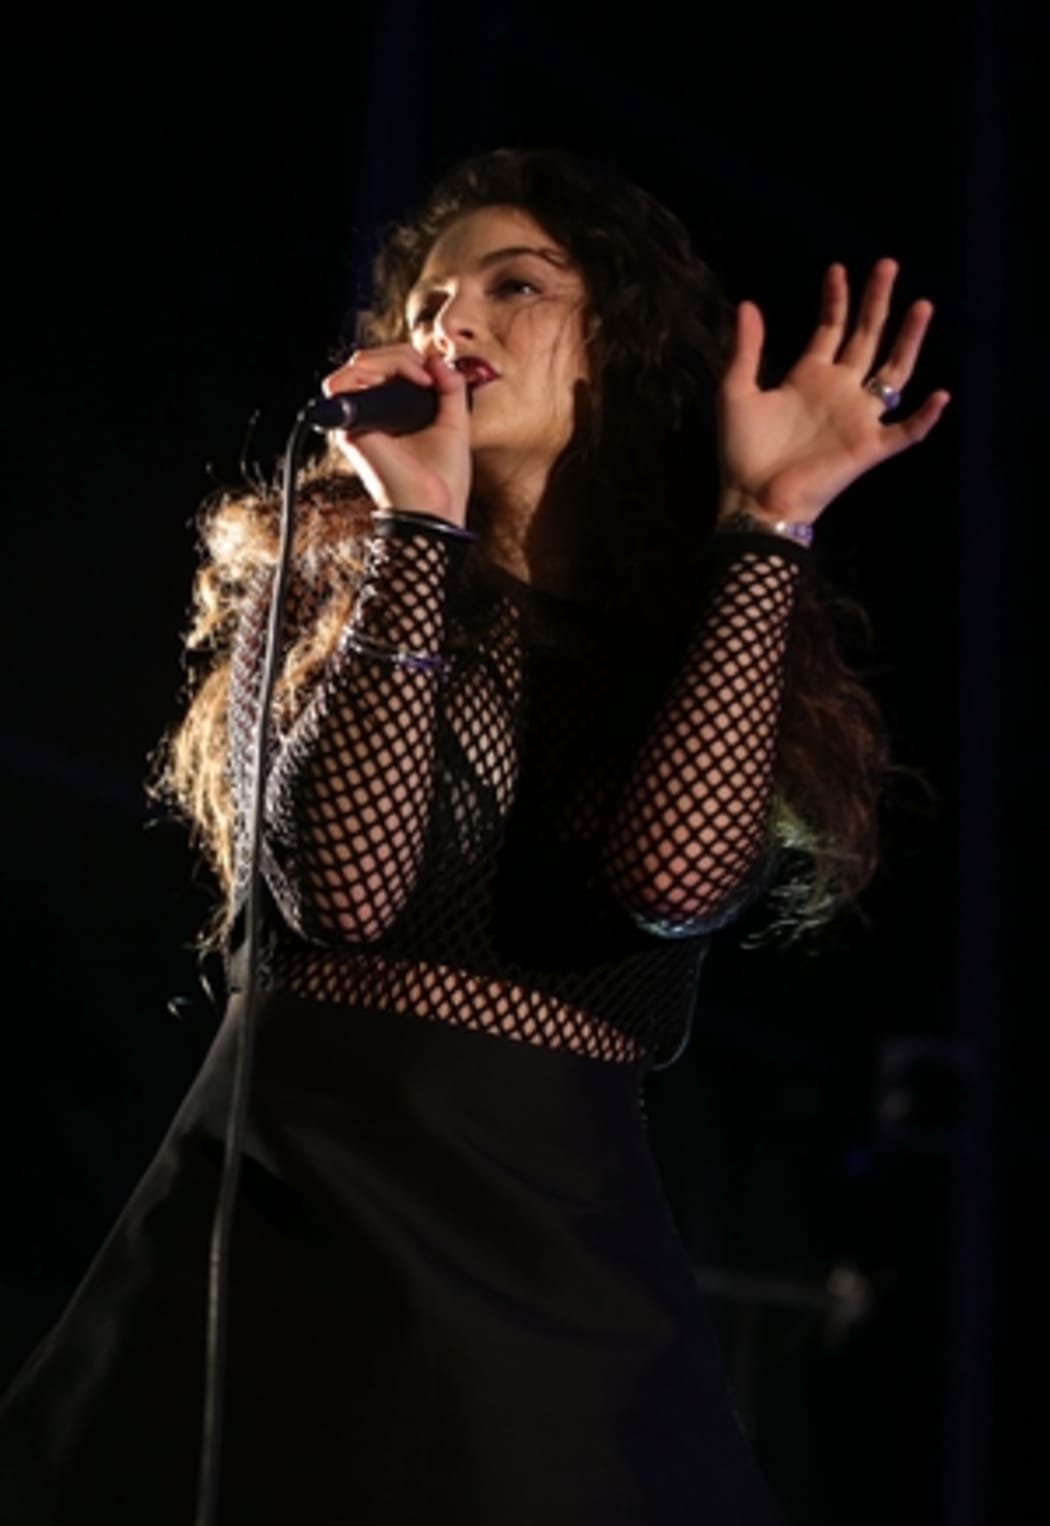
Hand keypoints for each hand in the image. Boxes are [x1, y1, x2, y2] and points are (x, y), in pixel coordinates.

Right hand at [321, 344, 471, 525]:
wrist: (437, 510)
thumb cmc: (444, 479)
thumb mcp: (454, 422)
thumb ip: (449, 387)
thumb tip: (436, 358)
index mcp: (385, 416)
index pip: (381, 368)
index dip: (406, 358)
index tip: (435, 375)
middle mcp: (366, 418)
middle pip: (367, 360)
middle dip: (401, 354)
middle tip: (428, 374)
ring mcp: (355, 422)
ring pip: (359, 363)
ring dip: (393, 358)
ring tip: (421, 377)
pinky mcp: (352, 429)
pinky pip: (348, 382)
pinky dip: (382, 369)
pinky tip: (414, 383)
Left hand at [717, 259, 950, 526]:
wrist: (752, 499)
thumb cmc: (742, 452)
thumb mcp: (736, 393)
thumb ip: (745, 350)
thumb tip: (748, 304)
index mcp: (809, 377)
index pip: (830, 329)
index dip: (836, 300)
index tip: (838, 269)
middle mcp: (839, 391)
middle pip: (867, 338)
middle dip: (877, 303)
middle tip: (887, 265)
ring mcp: (857, 418)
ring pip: (894, 372)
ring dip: (909, 341)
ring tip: (922, 306)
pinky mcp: (868, 449)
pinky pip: (905, 432)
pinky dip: (925, 418)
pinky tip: (941, 395)